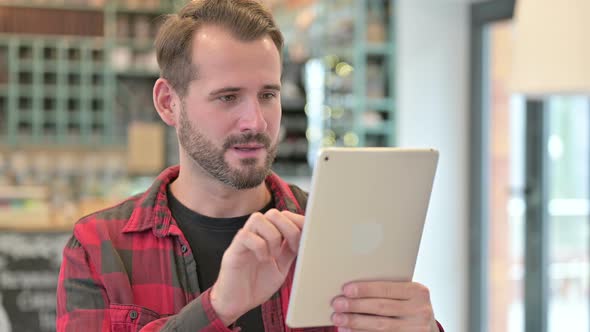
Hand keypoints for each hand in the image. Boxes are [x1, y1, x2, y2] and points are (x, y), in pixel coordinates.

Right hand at [210, 209, 303, 324]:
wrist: (237, 303)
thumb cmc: (256, 284)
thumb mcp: (281, 266)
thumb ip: (290, 251)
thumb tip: (306, 238)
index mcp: (269, 236)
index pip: (284, 216)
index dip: (297, 222)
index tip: (308, 236)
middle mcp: (256, 234)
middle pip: (273, 213)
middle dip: (288, 228)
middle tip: (292, 248)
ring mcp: (244, 240)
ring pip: (258, 218)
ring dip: (272, 236)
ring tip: (274, 255)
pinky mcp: (234, 250)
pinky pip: (246, 235)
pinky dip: (259, 246)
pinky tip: (262, 260)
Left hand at [331, 281, 438, 331]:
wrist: (427, 329)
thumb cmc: (411, 307)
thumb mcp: (407, 295)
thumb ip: (389, 291)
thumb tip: (352, 289)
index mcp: (418, 292)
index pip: (387, 288)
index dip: (365, 289)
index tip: (346, 289)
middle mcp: (420, 310)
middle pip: (381, 307)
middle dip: (356, 306)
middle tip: (337, 304)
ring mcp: (416, 329)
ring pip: (380, 325)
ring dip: (355, 322)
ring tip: (338, 319)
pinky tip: (349, 331)